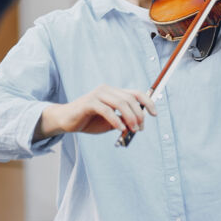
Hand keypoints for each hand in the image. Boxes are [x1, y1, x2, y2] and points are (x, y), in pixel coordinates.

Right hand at [37, 84, 156, 139]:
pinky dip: (116, 120)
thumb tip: (138, 125)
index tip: (154, 114)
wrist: (66, 121)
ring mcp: (97, 94)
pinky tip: (120, 128)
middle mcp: (107, 90)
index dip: (147, 102)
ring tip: (132, 130)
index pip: (135, 93)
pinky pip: (107, 110)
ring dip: (130, 118)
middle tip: (140, 128)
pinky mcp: (89, 102)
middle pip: (130, 98)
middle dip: (138, 114)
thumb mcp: (110, 122)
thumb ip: (123, 120)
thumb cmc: (89, 121)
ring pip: (121, 103)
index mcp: (113, 92)